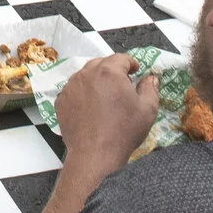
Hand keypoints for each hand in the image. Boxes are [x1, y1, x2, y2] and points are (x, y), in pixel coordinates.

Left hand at [49, 53, 159, 172]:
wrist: (95, 154)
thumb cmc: (123, 131)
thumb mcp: (147, 109)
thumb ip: (150, 88)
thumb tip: (150, 78)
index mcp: (108, 72)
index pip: (121, 58)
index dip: (130, 63)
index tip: (135, 71)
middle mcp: (86, 74)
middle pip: (101, 63)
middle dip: (113, 70)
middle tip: (122, 85)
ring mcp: (70, 87)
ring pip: (85, 75)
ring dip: (96, 80)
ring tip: (106, 97)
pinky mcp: (61, 101)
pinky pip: (74, 90)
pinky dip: (83, 93)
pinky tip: (91, 108)